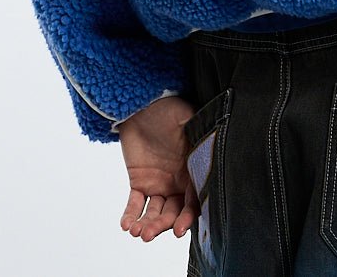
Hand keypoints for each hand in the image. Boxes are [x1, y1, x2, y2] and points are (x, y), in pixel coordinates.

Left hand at [117, 95, 200, 242]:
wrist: (142, 103)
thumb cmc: (168, 108)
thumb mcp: (187, 118)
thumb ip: (198, 132)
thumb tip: (209, 141)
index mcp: (193, 170)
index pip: (193, 200)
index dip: (188, 216)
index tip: (180, 229)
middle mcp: (178, 182)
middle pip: (173, 212)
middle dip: (163, 225)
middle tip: (150, 234)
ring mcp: (159, 184)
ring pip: (155, 212)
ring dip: (147, 225)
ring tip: (137, 232)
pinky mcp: (140, 182)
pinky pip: (136, 204)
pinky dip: (131, 216)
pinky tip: (127, 225)